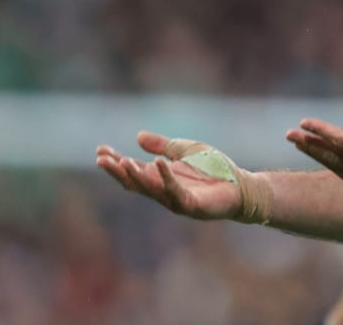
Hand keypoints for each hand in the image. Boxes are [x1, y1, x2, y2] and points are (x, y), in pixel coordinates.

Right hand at [96, 131, 271, 222]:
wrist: (242, 186)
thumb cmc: (215, 170)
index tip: (100, 150)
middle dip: (117, 171)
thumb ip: (163, 145)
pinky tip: (157, 163)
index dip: (116, 162)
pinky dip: (166, 178)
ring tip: (122, 162)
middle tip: (101, 159)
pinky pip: (175, 191)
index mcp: (161, 179)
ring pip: (150, 189)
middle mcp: (164, 191)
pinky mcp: (193, 205)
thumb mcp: (185, 150)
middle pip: (135, 183)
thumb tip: (137, 137)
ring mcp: (177, 200)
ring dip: (135, 177)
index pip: (133, 171)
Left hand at [286, 94, 342, 206]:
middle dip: (309, 144)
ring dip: (317, 155)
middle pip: (331, 156)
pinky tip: (324, 160)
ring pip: (336, 167)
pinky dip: (332, 167)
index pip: (341, 140)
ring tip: (300, 143)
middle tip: (289, 134)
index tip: (304, 122)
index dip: (321, 131)